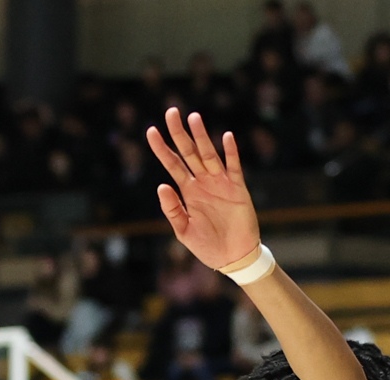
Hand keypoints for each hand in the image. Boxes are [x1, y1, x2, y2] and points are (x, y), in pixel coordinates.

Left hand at [145, 110, 261, 272]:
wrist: (233, 258)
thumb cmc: (208, 246)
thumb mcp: (184, 231)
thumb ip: (173, 210)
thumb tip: (161, 186)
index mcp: (188, 191)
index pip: (172, 164)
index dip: (162, 148)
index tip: (151, 131)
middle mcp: (203, 182)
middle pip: (188, 152)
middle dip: (179, 133)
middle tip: (171, 112)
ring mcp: (220, 183)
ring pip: (208, 155)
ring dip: (201, 137)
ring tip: (193, 118)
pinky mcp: (238, 189)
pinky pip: (233, 167)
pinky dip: (230, 153)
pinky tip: (226, 137)